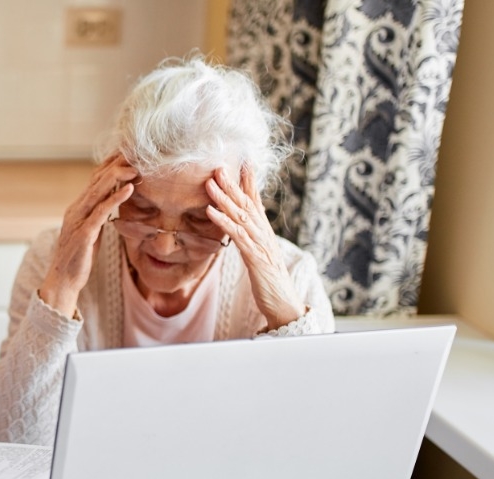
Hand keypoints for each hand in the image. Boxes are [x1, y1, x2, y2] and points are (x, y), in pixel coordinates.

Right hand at [39, 153, 136, 315]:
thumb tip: (111, 203)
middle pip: (97, 180)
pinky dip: (115, 198)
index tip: (128, 154)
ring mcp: (77, 220)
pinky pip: (101, 212)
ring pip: (98, 191)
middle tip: (135, 153)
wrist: (63, 280)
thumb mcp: (91, 231)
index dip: (111, 164)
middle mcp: (75, 209)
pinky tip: (128, 189)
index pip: (95, 179)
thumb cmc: (79, 258)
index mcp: (78, 207)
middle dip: (116, 165)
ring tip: (135, 167)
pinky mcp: (83, 234)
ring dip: (117, 177)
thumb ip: (98, 215)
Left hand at [205, 165, 305, 329]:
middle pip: (246, 203)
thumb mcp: (258, 253)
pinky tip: (210, 211)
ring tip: (210, 183)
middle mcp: (263, 232)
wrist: (283, 302)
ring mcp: (260, 243)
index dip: (248, 181)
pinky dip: (223, 221)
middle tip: (218, 166)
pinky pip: (237, 235)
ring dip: (224, 198)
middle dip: (232, 184)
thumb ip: (249, 237)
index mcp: (263, 230)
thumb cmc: (268, 279)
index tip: (240, 161)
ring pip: (241, 215)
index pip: (255, 200)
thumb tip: (240, 225)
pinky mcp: (255, 256)